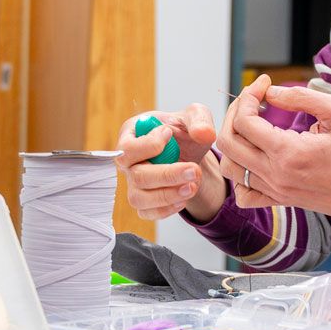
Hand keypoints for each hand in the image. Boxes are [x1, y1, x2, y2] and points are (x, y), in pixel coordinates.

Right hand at [117, 103, 223, 222]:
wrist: (190, 152)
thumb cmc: (184, 131)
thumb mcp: (195, 116)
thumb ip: (199, 120)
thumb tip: (203, 133)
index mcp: (131, 135)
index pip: (127, 148)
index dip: (148, 146)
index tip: (171, 136)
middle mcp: (128, 161)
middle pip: (136, 176)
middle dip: (167, 175)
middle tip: (193, 170)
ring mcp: (133, 183)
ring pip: (139, 198)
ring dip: (167, 195)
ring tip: (192, 186)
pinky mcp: (143, 201)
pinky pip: (146, 213)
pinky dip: (167, 209)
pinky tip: (184, 198)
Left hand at [215, 83, 330, 237]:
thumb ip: (302, 97)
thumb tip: (271, 92)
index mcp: (288, 153)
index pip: (244, 121)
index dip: (249, 96)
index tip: (265, 83)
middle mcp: (276, 175)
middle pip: (228, 142)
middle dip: (235, 113)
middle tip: (254, 99)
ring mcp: (276, 191)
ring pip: (230, 168)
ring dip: (234, 141)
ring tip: (252, 124)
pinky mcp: (282, 200)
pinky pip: (244, 194)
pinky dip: (240, 175)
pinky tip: (255, 157)